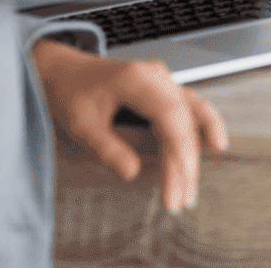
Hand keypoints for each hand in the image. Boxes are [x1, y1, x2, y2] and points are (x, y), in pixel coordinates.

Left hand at [32, 38, 227, 211]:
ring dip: (196, 150)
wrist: (63, 71)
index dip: (178, 152)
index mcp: (137, 79)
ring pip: (193, 113)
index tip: (176, 185)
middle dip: (187, 161)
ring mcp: (163, 80)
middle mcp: (156, 76)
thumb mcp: (81, 124)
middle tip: (183, 199)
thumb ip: (107, 148)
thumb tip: (133, 173)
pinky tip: (206, 151)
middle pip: (185, 118)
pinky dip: (198, 132)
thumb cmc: (70, 93)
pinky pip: (188, 109)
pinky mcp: (163, 89)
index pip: (170, 115)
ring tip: (190, 189)